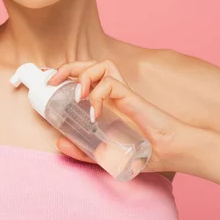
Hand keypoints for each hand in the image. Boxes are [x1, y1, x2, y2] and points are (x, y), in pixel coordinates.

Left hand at [46, 58, 189, 173]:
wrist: (172, 153)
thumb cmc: (145, 151)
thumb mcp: (106, 155)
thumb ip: (84, 151)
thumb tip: (58, 142)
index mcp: (107, 101)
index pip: (84, 76)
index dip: (65, 73)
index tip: (47, 79)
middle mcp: (113, 92)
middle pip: (89, 64)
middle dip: (67, 66)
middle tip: (51, 80)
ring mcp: (123, 92)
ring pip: (101, 64)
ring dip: (84, 75)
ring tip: (78, 96)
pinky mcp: (131, 96)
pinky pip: (110, 83)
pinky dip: (98, 94)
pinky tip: (95, 113)